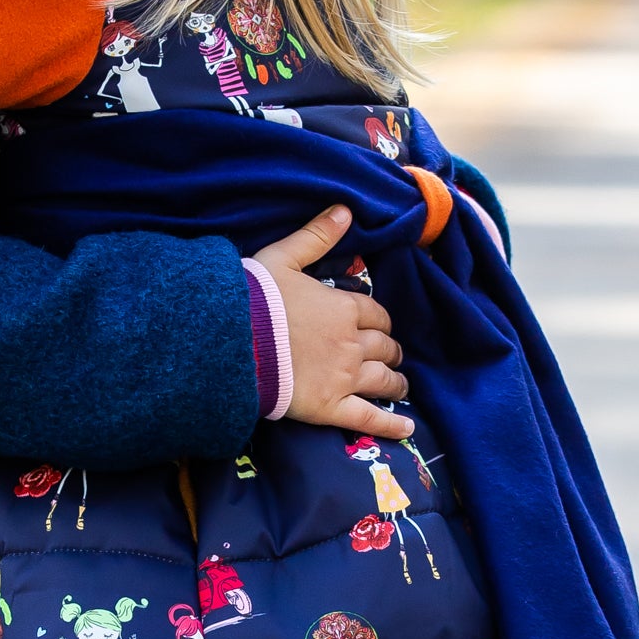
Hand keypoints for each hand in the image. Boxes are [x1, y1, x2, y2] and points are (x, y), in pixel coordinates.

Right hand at [257, 207, 412, 439]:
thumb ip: (317, 236)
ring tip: (400, 386)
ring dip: (396, 382)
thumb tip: (346, 209)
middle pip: (384, 347)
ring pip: (384, 380)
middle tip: (389, 355)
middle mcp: (353, 343)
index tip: (376, 325)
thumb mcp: (283, 257)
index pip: (377, 314)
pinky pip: (370, 418)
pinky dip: (392, 425)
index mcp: (345, 308)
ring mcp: (345, 377)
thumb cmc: (253, 298)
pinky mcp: (332, 407)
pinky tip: (407, 429)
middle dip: (389, 351)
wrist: (231, 343)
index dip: (379, 320)